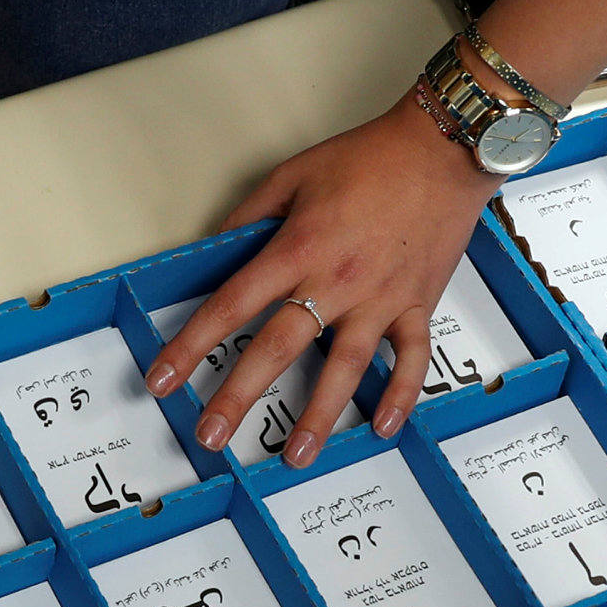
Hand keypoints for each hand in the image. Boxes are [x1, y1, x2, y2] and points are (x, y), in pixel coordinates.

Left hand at [149, 95, 500, 467]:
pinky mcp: (417, 305)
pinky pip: (410, 360)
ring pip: (342, 368)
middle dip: (238, 396)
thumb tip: (217, 248)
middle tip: (211, 436)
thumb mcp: (293, 175)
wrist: (442, 151)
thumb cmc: (369, 158)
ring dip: (319, 415)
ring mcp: (380, 300)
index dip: (191, 345)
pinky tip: (381, 427)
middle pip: (276, 349)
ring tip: (295, 455)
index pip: (231, 306)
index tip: (164, 378)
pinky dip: (399, 396)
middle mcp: (335, 283)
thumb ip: (251, 216)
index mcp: (297, 249)